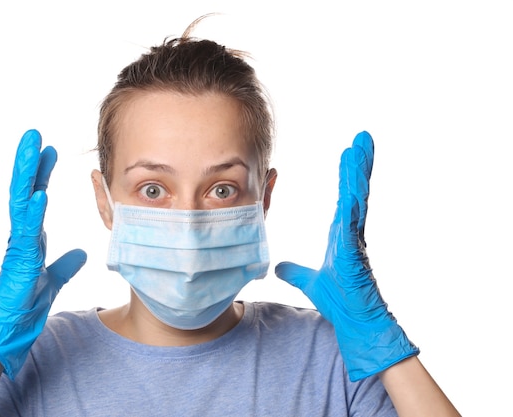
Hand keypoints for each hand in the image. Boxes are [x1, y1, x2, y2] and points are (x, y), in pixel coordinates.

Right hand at [0, 129, 86, 379]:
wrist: (13, 329)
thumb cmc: (26, 304)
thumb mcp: (55, 278)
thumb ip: (66, 264)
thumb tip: (82, 253)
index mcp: (31, 236)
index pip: (37, 196)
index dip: (43, 173)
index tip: (51, 150)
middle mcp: (23, 234)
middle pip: (25, 190)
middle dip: (30, 162)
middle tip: (34, 135)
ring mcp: (19, 244)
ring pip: (20, 201)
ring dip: (27, 173)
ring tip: (32, 147)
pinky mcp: (19, 259)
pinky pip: (26, 231)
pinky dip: (32, 211)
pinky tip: (38, 192)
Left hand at [275, 131, 417, 380]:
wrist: (355, 323)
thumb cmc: (341, 302)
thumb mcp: (310, 282)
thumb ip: (295, 272)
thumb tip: (279, 267)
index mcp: (343, 234)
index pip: (346, 196)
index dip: (348, 174)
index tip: (349, 152)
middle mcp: (352, 232)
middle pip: (356, 189)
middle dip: (359, 162)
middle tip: (363, 137)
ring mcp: (355, 239)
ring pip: (357, 197)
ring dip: (359, 171)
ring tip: (362, 144)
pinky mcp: (354, 250)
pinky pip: (352, 219)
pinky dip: (353, 199)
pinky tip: (353, 182)